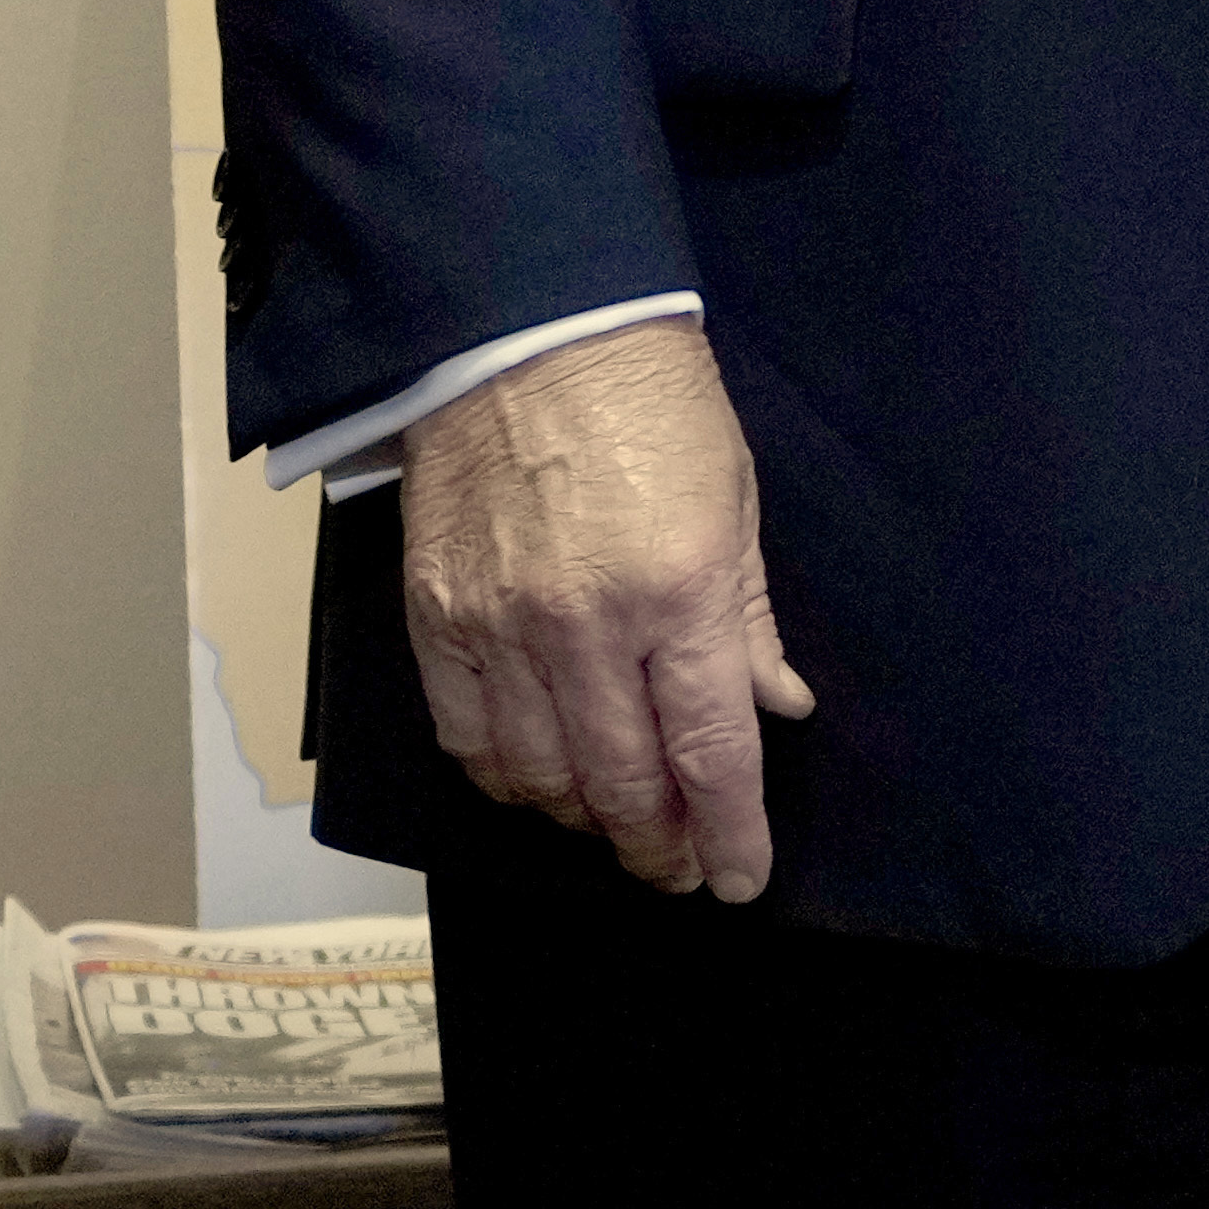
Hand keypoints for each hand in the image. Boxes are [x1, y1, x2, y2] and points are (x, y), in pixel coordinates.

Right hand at [397, 322, 816, 899]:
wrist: (526, 329)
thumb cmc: (652, 404)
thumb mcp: (734, 503)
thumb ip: (748, 621)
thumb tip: (773, 709)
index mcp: (679, 592)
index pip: (709, 752)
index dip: (728, 831)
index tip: (738, 880)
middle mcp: (587, 625)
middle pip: (623, 784)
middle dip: (659, 845)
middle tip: (679, 868)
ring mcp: (500, 625)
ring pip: (539, 778)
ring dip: (583, 821)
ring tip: (616, 826)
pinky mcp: (435, 614)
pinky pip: (466, 736)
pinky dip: (505, 779)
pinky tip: (537, 783)